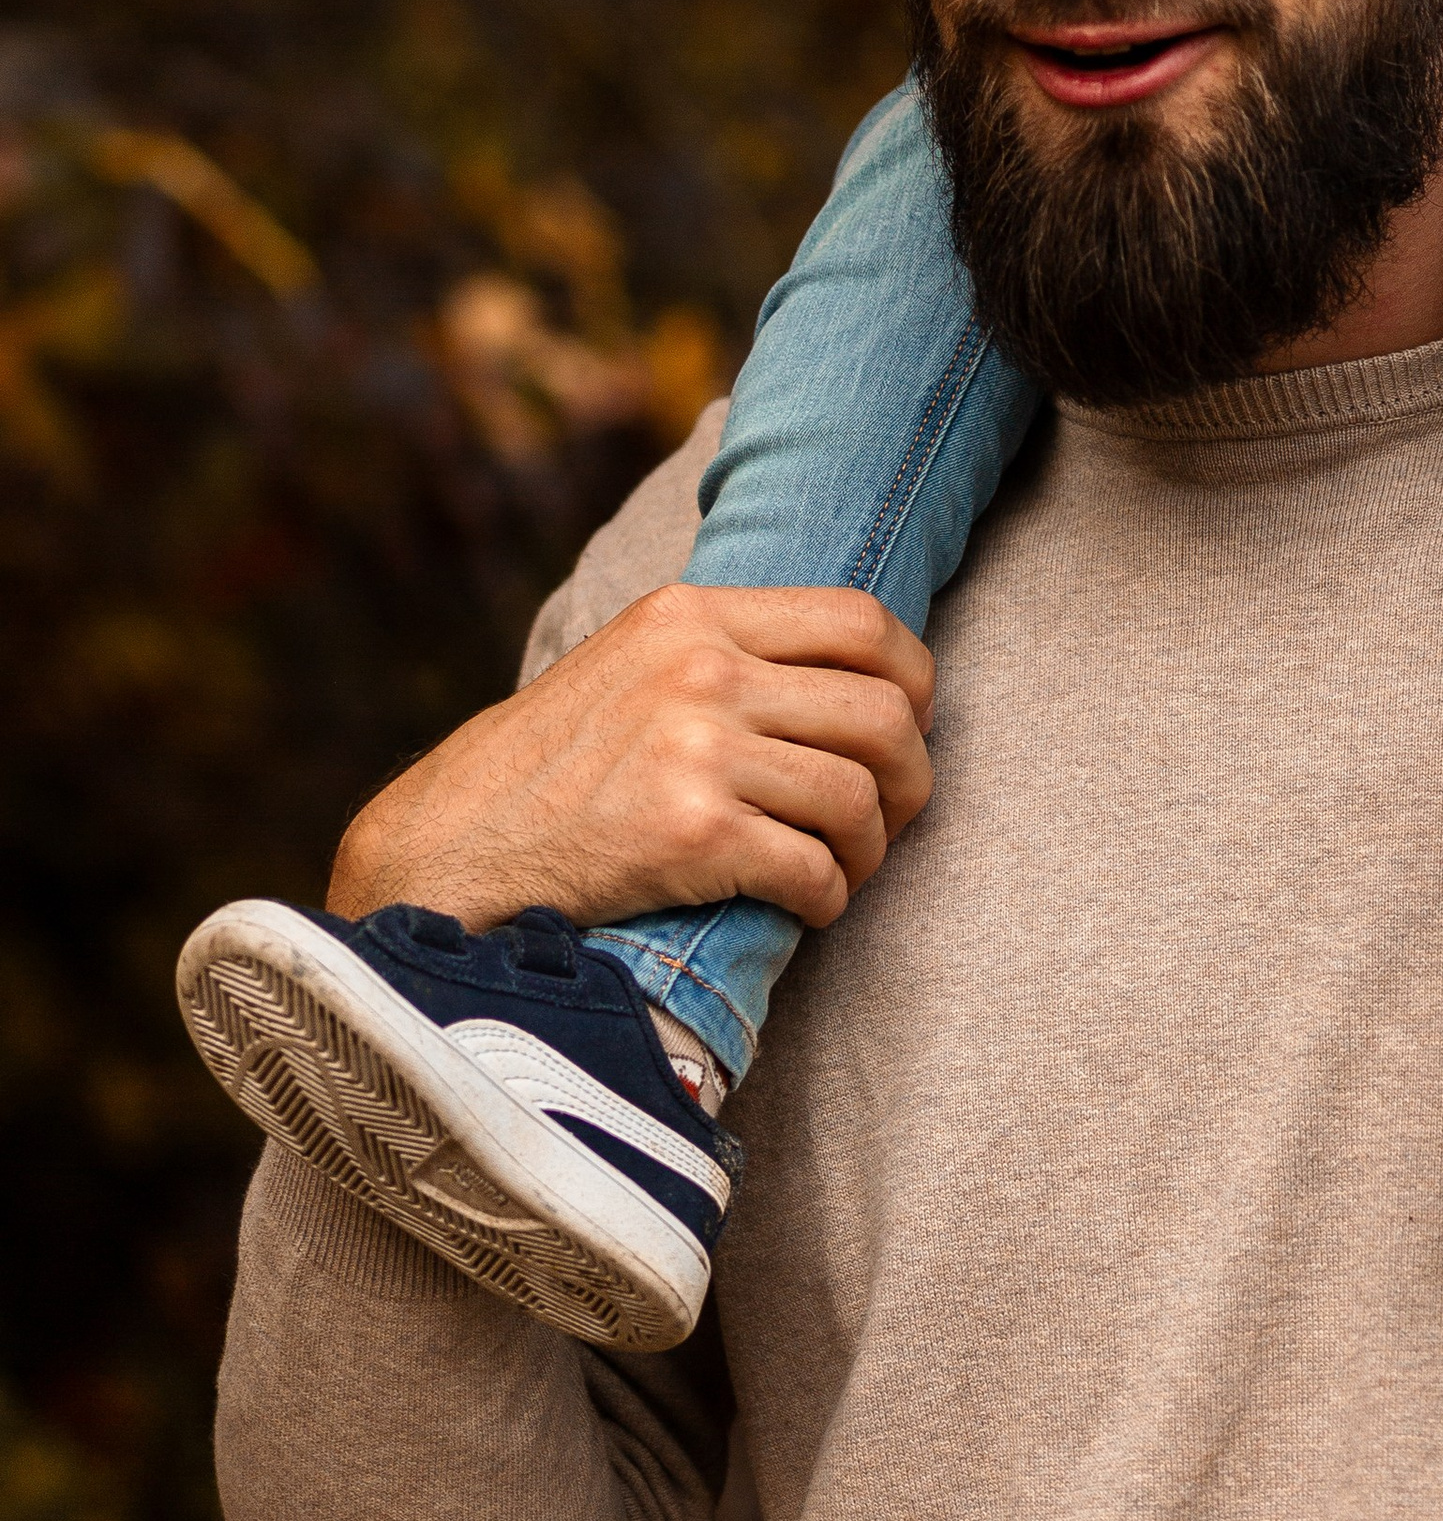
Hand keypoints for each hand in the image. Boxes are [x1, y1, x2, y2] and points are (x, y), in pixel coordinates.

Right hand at [328, 582, 933, 935]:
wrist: (452, 846)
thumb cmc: (556, 764)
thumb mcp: (634, 663)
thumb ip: (726, 648)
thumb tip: (855, 668)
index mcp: (694, 614)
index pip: (863, 621)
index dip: (913, 679)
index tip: (907, 727)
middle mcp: (701, 669)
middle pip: (880, 711)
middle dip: (910, 777)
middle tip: (891, 816)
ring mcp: (695, 749)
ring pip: (857, 794)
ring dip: (871, 848)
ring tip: (846, 867)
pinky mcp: (690, 835)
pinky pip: (815, 868)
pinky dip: (830, 897)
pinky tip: (808, 906)